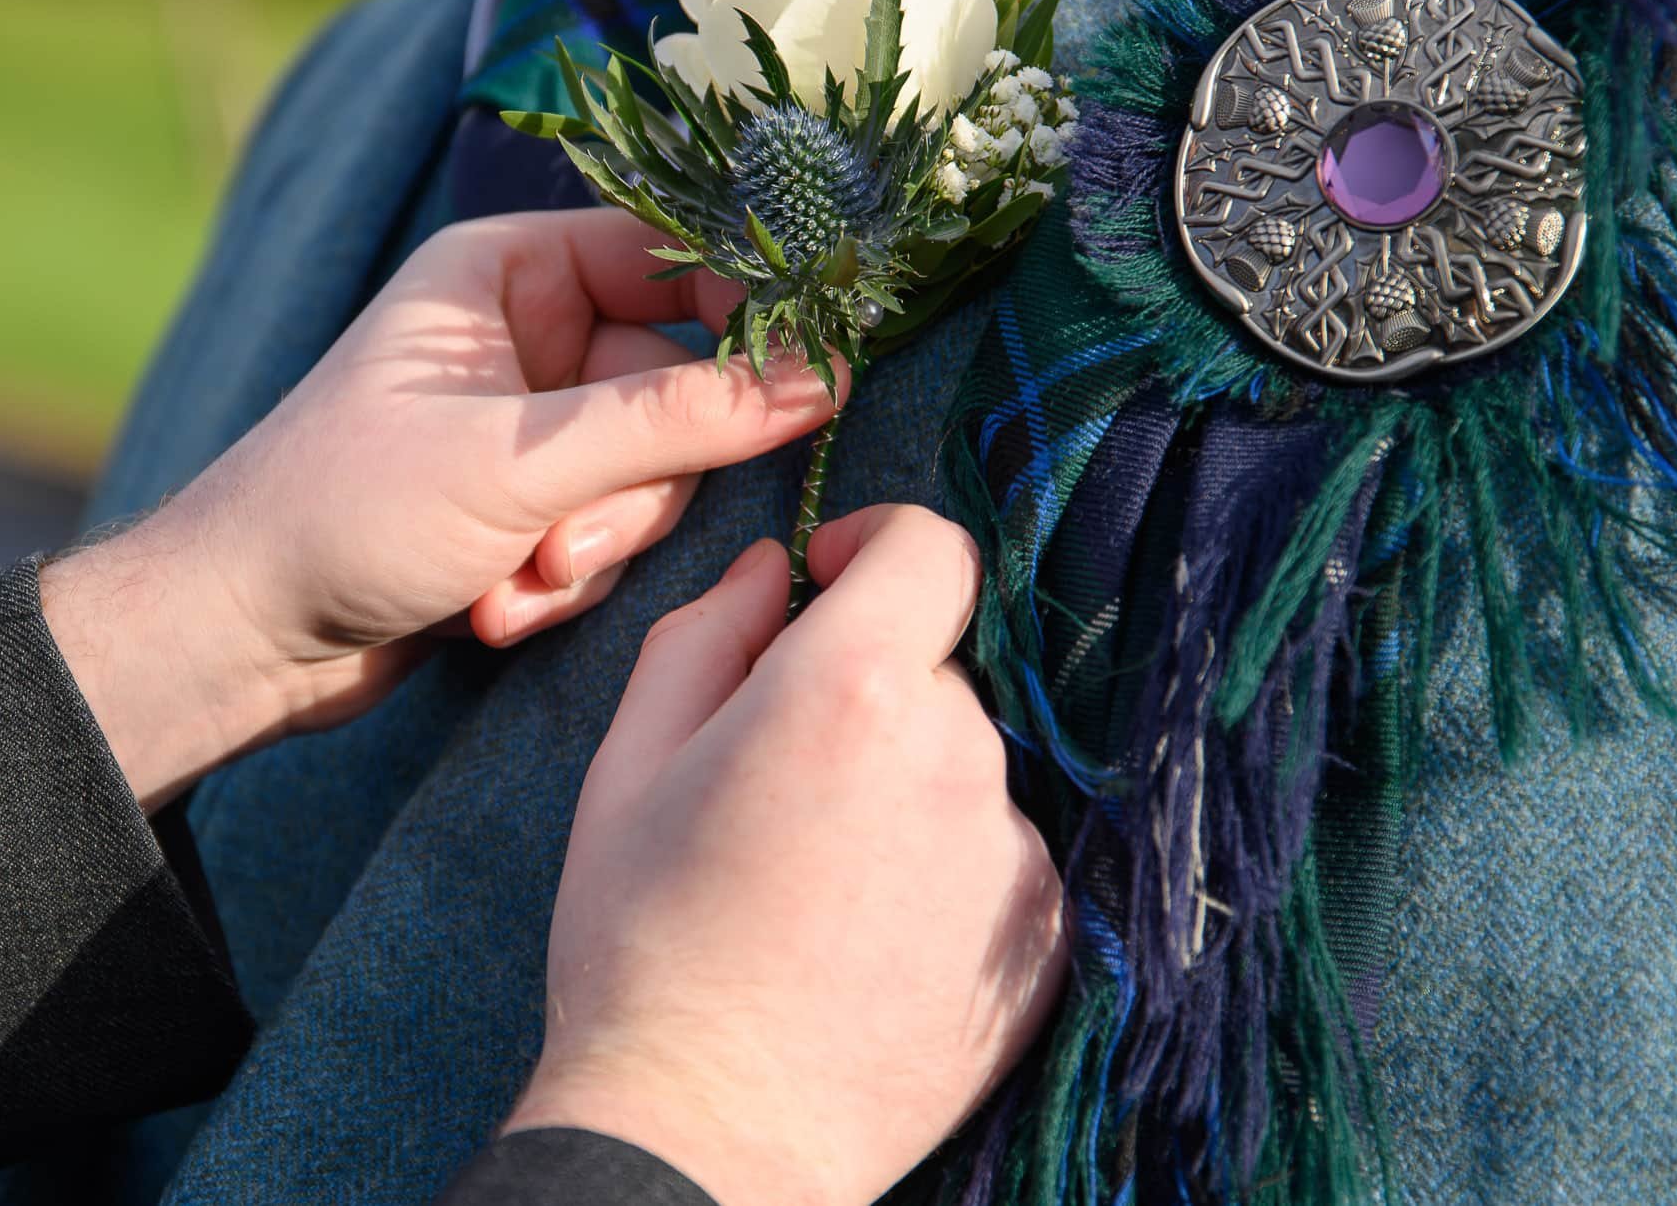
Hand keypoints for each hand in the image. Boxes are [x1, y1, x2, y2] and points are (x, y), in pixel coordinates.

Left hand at [42, 210, 841, 809]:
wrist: (239, 640)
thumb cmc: (341, 513)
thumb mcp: (517, 461)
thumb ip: (676, 418)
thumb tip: (823, 375)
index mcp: (508, 274)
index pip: (672, 260)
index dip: (742, 314)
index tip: (809, 377)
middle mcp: (527, 340)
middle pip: (676, 391)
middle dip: (626, 489)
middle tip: (558, 542)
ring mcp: (532, 431)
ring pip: (651, 480)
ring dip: (590, 550)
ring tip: (510, 585)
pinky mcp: (529, 512)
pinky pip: (608, 536)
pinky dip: (559, 586)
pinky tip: (489, 613)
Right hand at [504, 506, 1067, 1205]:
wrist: (711, 1133)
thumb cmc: (641, 944)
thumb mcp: (628, 766)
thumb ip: (706, 635)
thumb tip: (775, 568)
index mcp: (851, 689)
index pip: (929, 546)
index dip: (874, 544)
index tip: (829, 581)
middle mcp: (959, 754)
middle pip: (934, 664)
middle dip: (866, 687)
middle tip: (780, 779)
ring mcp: (1015, 849)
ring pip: (965, 761)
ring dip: (906, 778)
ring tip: (820, 877)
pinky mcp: (1048, 932)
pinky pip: (998, 848)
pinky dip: (944, 863)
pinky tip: (870, 934)